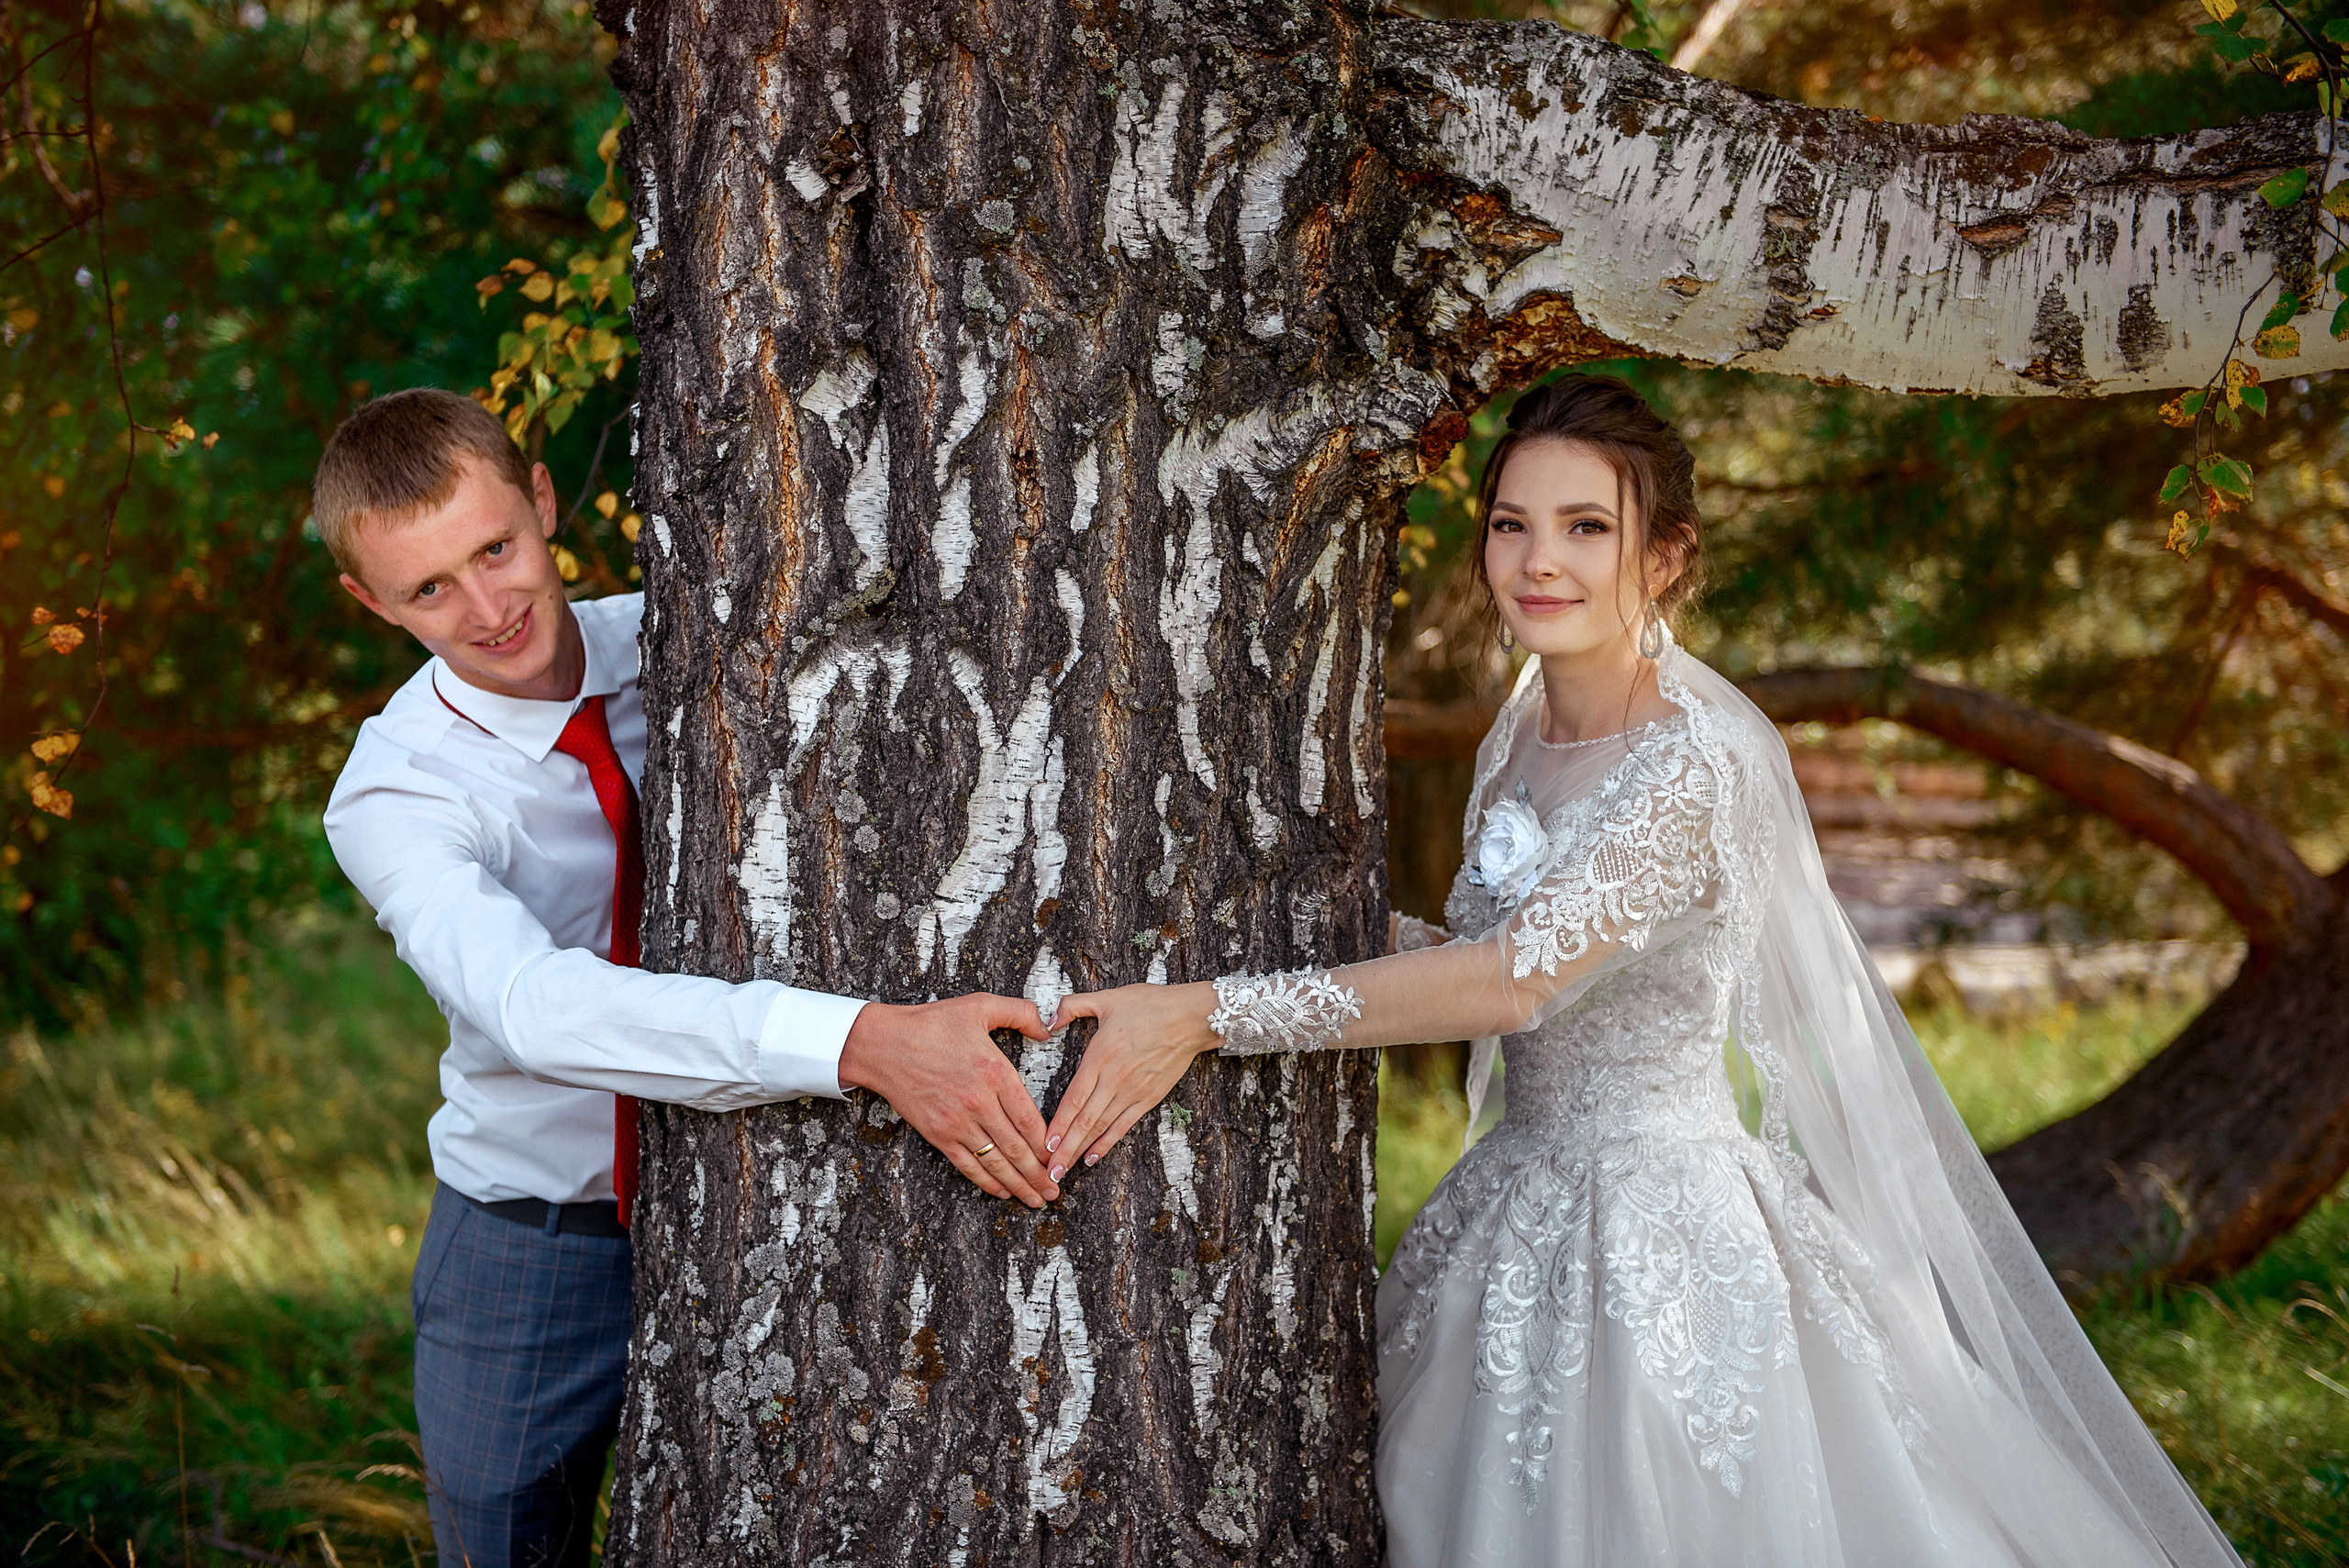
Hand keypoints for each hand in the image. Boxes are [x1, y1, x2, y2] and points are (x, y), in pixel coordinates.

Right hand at [837, 993, 1059, 1206]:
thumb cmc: (931, 1023)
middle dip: (1040, 1173)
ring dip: (1019, 1185)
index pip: (1030, 1119)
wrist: (884, 1044)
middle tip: (1056, 1190)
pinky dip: (987, 1182)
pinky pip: (968, 1165)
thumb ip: (1019, 1012)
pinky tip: (1003, 1192)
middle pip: (1018, 1148)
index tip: (1062, 1157)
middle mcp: (980, 1103)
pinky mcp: (938, 1134)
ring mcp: (958, 1123)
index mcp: (995, 1073)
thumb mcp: (980, 1005)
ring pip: (996, 1162)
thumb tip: (1047, 1027)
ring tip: (1037, 1199)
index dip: (1049, 1144)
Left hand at [1043, 981, 1218, 1181]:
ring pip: (1101, 1127)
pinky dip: (1107, 1143)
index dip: (1058, 1123)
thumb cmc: (1150, 1004)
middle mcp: (1115, 1079)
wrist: (1192, 1018)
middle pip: (1085, 1120)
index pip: (1074, 1097)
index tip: (1044, 1144)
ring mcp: (1133, 1091)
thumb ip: (1073, 1006)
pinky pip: (1124, 1125)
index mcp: (1100, 1056)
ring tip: (1064, 1171)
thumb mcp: (1107, 998)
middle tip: (1049, 1172)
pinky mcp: (1149, 1098)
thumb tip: (1048, 1020)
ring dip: (1080, 1150)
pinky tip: (1092, 1157)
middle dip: (1065, 1149)